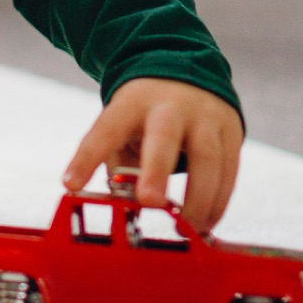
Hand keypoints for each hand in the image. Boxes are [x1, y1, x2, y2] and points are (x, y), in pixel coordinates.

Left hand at [61, 77, 242, 234]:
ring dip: (197, 199)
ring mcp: (205, 116)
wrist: (188, 74)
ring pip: (206, 157)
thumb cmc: (145, 114)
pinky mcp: (231, 131)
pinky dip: (218, 201)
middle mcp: (170, 105)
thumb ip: (119, 165)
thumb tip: (124, 209)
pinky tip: (205, 223)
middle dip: (156, 169)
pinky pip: (229, 170)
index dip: (87, 157)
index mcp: (132, 102)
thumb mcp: (123, 125)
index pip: (106, 128)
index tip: (70, 184)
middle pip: (164, 135)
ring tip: (185, 228)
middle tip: (149, 201)